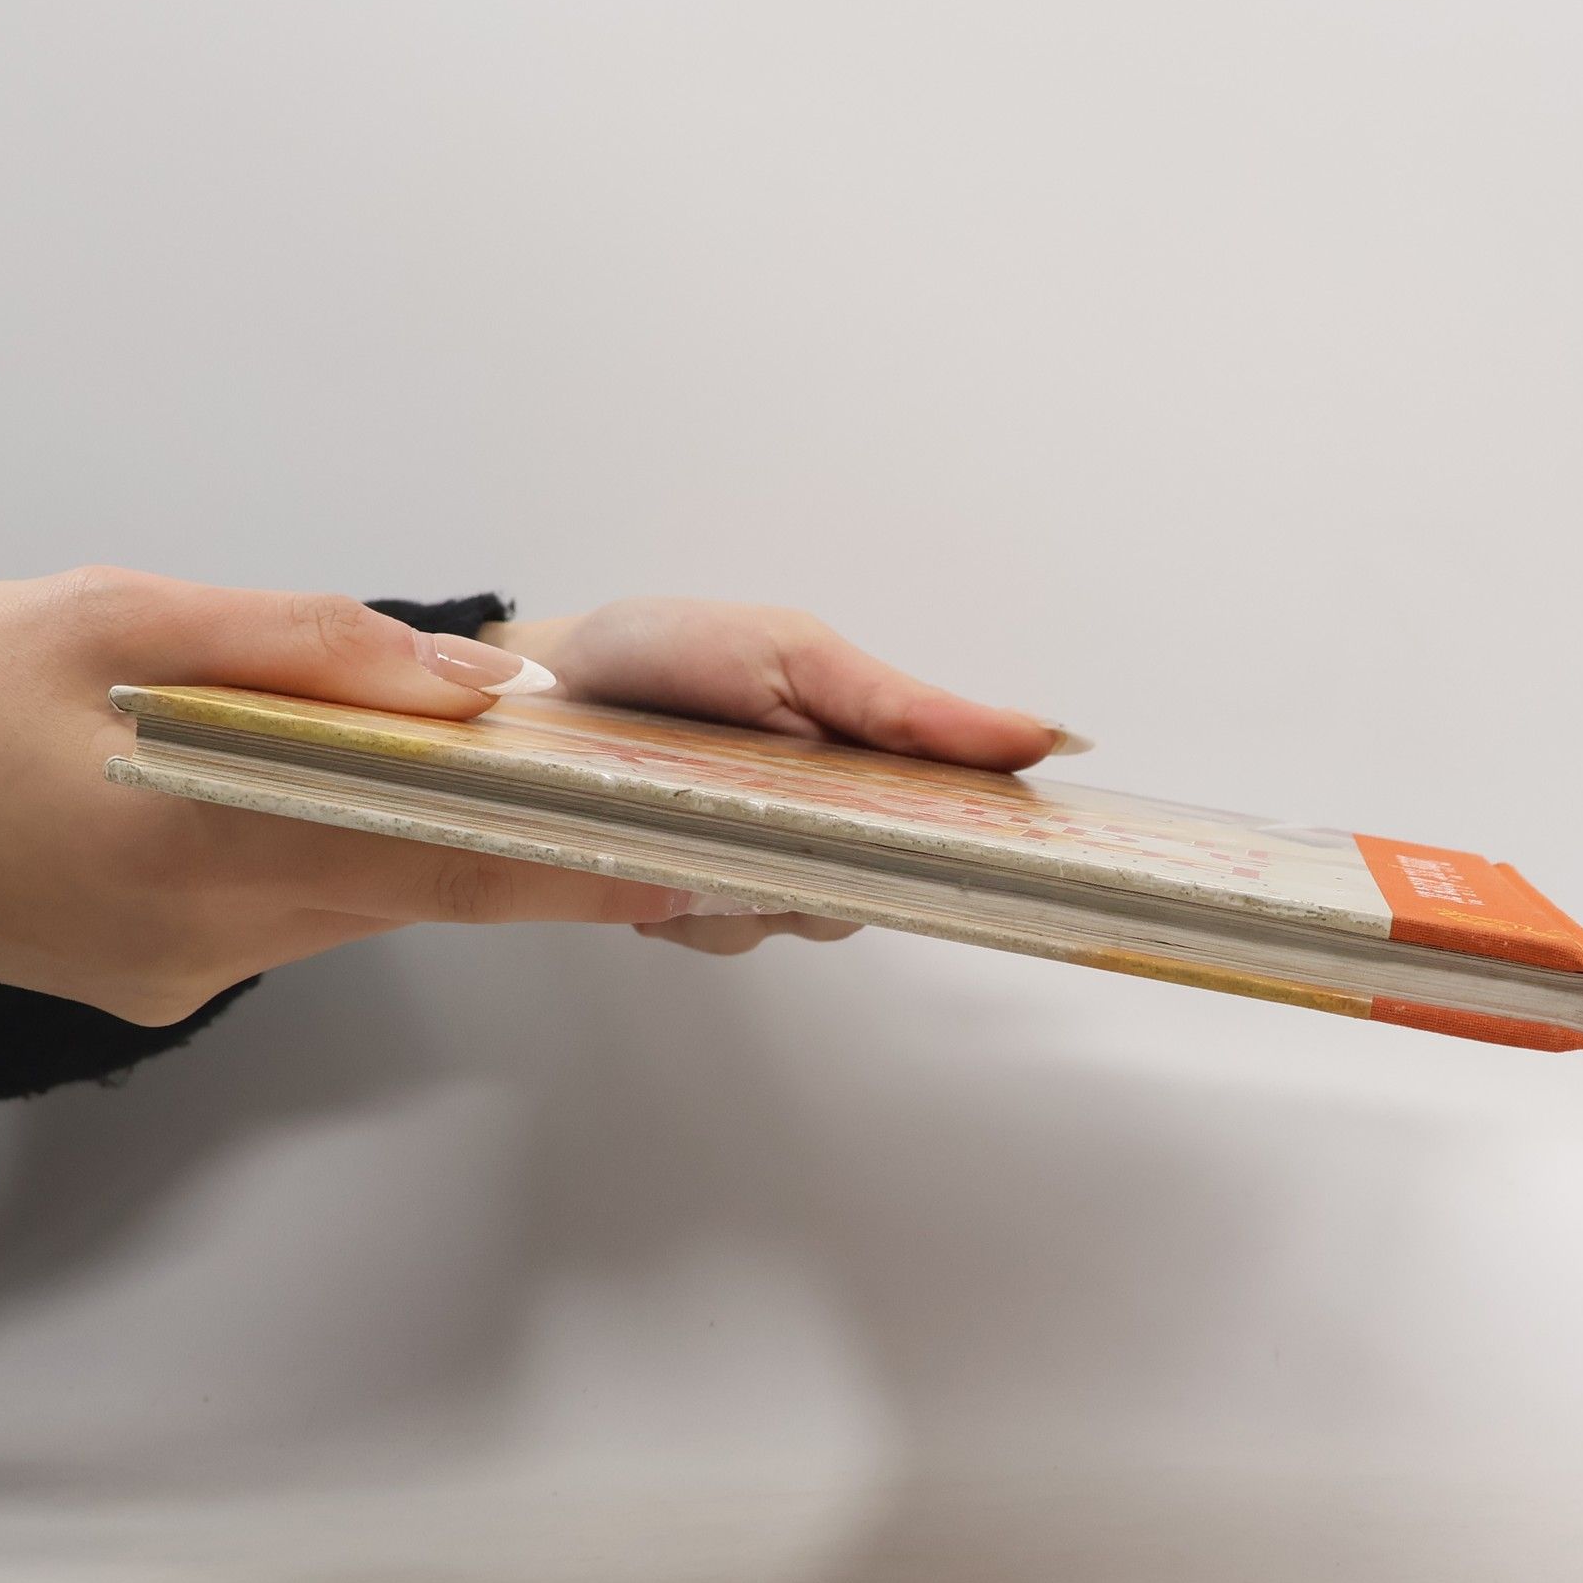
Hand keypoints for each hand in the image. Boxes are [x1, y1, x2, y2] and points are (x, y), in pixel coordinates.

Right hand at [0, 569, 693, 1021]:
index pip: (442, 865)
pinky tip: (301, 809)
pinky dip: (324, 864)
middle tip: (633, 830)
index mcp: (213, 833)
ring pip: (354, 899)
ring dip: (413, 847)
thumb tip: (463, 681)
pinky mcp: (169, 982)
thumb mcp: (116, 615)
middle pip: (416, 887)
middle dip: (525, 860)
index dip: (566, 873)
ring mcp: (194, 968)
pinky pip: (289, 920)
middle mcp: (219, 926)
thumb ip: (306, 642)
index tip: (674, 873)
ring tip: (466, 786)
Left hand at [483, 598, 1068, 955]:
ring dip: (749, 881)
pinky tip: (651, 846)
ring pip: (798, 920)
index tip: (955, 849)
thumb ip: (906, 707)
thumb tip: (1039, 737)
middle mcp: (824, 830)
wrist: (542, 684)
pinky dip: (686, 899)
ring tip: (685, 810)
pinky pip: (719, 930)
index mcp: (868, 766)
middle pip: (877, 893)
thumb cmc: (669, 652)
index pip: (954, 833)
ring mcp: (758, 870)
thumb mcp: (794, 655)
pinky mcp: (691, 902)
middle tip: (760, 804)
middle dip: (829, 863)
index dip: (966, 849)